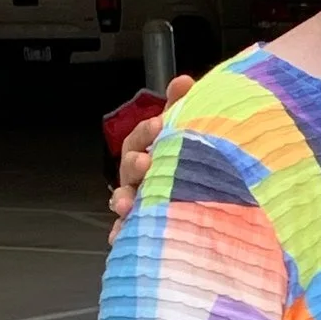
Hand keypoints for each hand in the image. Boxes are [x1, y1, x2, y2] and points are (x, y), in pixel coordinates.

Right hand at [110, 72, 195, 231]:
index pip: (139, 138)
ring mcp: (137, 202)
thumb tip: (184, 81)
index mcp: (147, 152)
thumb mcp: (186, 134)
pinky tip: (119, 238)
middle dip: (134, 164)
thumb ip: (182, 107)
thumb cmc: (185, 163)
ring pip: (123, 200)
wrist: (201, 204)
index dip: (146, 131)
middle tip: (146, 162)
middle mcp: (138, 177)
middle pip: (129, 168)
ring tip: (127, 204)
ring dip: (123, 200)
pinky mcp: (140, 228)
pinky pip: (126, 232)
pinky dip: (121, 234)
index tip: (159, 124)